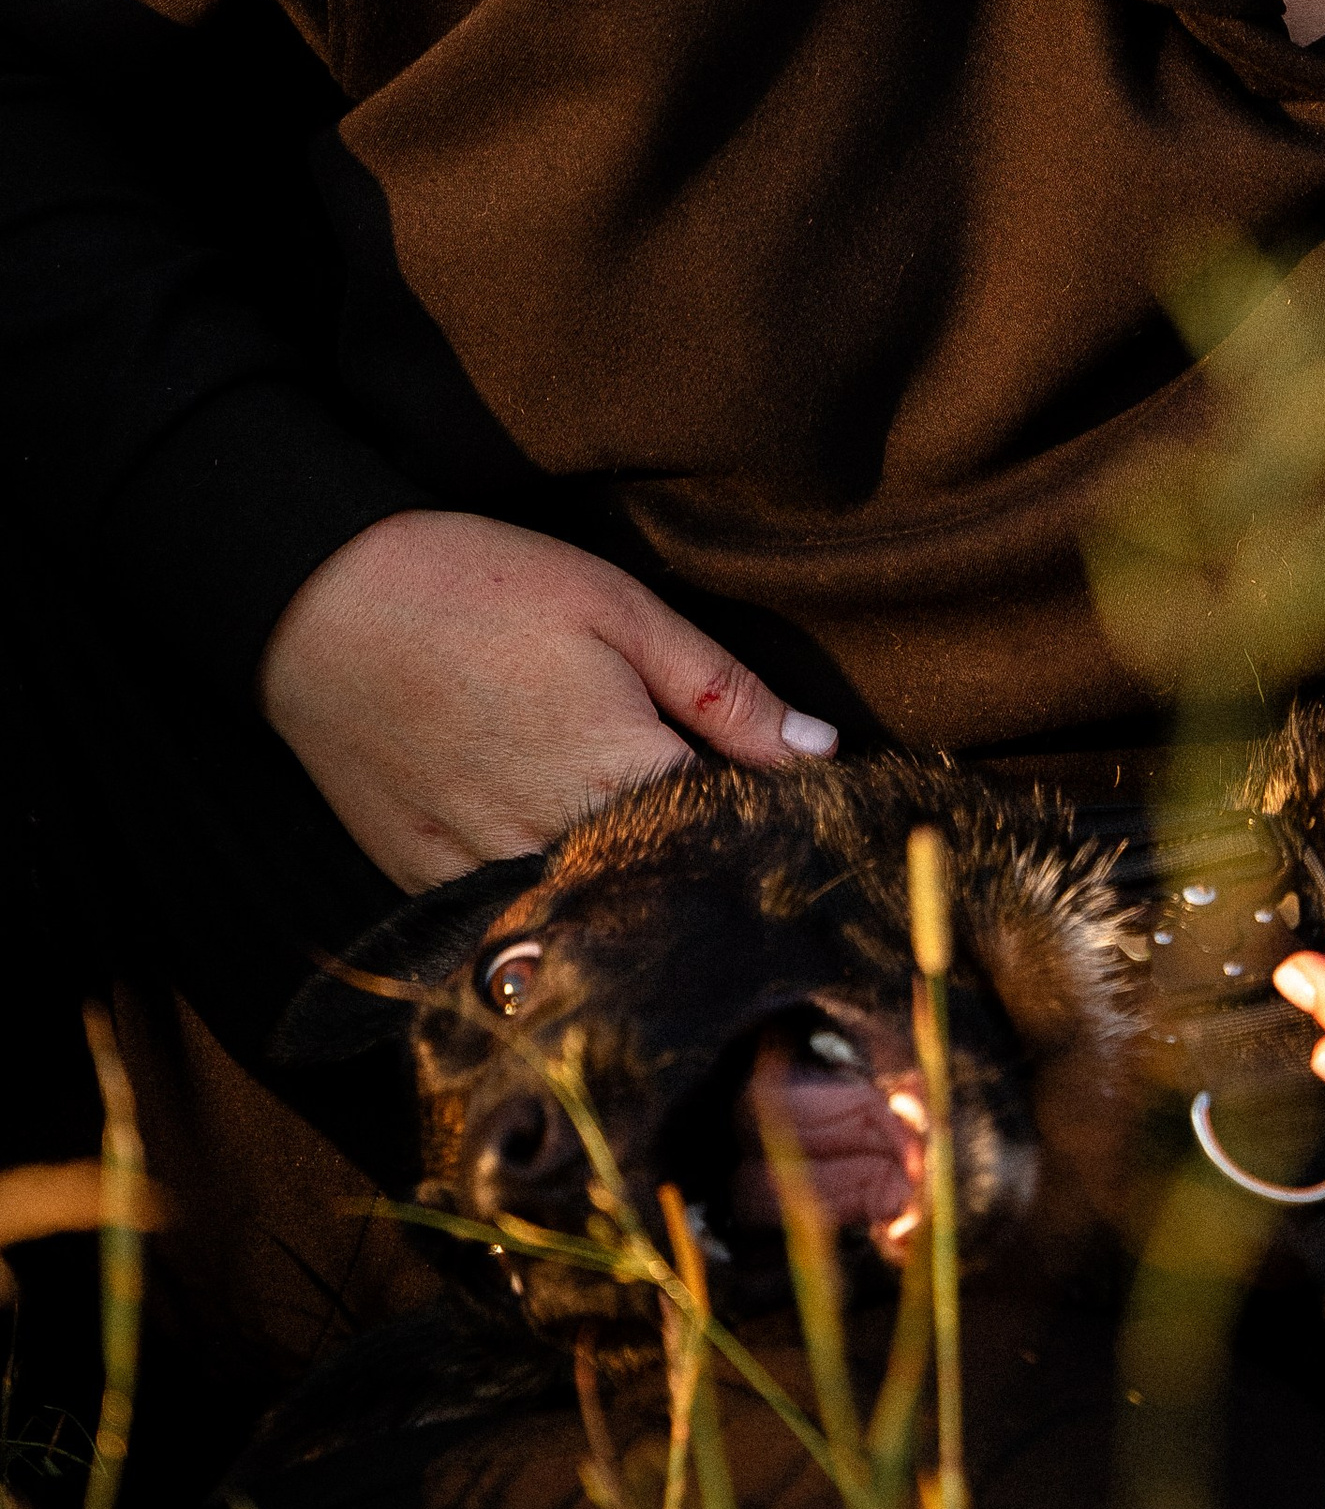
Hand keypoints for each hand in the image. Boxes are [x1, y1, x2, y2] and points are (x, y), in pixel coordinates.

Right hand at [257, 509, 836, 890]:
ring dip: (627, 894)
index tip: (802, 822)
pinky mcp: (426, 886)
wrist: (319, 604)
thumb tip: (820, 753)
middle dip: (705, 873)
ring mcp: (482, 875)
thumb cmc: (478, 587)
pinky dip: (548, 905)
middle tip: (732, 839)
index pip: (731, 840)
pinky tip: (564, 866)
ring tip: (647, 852)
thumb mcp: (618, 609)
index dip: (770, 832)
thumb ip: (723, 692)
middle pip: (662, 889)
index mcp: (619, 773)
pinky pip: (509, 921)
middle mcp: (554, 845)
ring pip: (587, 918)